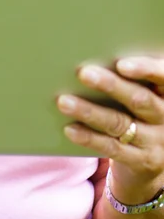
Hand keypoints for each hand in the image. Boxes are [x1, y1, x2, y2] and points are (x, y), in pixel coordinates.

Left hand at [57, 56, 163, 193]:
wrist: (153, 157)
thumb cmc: (141, 111)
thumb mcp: (145, 93)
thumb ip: (130, 79)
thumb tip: (89, 58)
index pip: (163, 76)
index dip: (145, 69)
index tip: (121, 64)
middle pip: (140, 100)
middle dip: (111, 86)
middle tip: (84, 73)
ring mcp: (154, 141)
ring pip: (120, 123)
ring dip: (90, 111)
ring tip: (64, 101)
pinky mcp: (140, 161)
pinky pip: (112, 148)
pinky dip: (89, 137)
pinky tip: (70, 128)